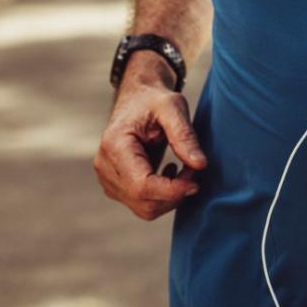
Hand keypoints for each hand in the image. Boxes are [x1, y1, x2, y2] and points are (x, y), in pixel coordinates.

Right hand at [93, 82, 207, 219]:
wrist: (137, 97)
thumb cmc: (155, 99)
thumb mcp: (173, 107)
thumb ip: (185, 135)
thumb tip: (201, 165)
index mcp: (115, 145)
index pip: (141, 186)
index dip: (171, 190)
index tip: (196, 182)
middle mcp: (106, 167)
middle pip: (143, 202)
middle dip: (175, 192)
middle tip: (194, 168)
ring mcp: (108, 179)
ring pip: (144, 208)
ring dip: (171, 195)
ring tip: (184, 167)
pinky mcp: (116, 186)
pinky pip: (142, 204)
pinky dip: (163, 195)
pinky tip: (170, 171)